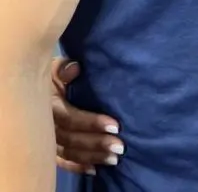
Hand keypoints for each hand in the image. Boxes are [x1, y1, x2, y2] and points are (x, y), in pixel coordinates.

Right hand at [51, 58, 123, 173]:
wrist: (36, 87)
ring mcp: (46, 140)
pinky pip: (62, 162)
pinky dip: (77, 166)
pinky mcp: (50, 148)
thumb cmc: (53, 76)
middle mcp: (45, 126)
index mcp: (48, 106)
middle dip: (96, 143)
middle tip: (120, 146)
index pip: (70, 118)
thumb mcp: (55, 67)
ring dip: (92, 156)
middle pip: (70, 139)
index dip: (92, 123)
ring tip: (114, 158)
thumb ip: (63, 68)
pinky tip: (94, 169)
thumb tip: (74, 68)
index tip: (115, 126)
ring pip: (68, 153)